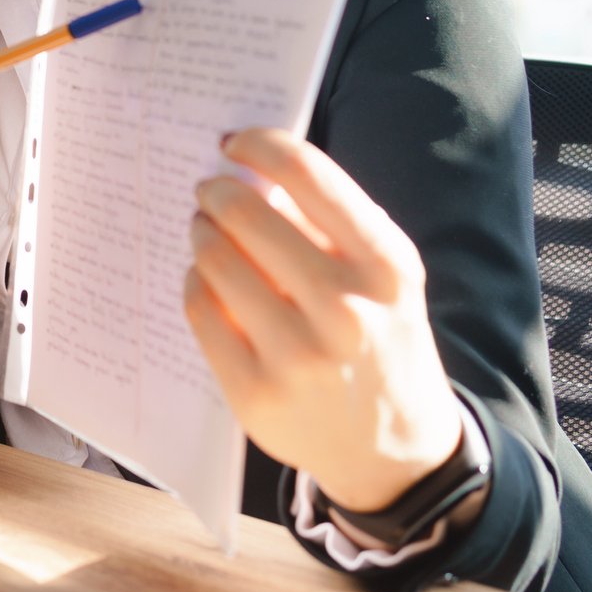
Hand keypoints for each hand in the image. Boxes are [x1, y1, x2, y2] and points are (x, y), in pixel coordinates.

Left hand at [183, 128, 469, 513]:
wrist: (396, 449)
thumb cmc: (381, 337)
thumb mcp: (384, 276)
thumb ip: (331, 221)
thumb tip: (254, 167)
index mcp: (386, 267)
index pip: (308, 174)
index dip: (258, 145)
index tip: (233, 143)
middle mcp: (346, 310)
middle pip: (247, 215)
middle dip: (217, 192)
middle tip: (208, 191)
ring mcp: (297, 356)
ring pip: (216, 260)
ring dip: (201, 233)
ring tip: (205, 231)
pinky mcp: (255, 392)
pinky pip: (201, 309)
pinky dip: (196, 282)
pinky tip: (207, 279)